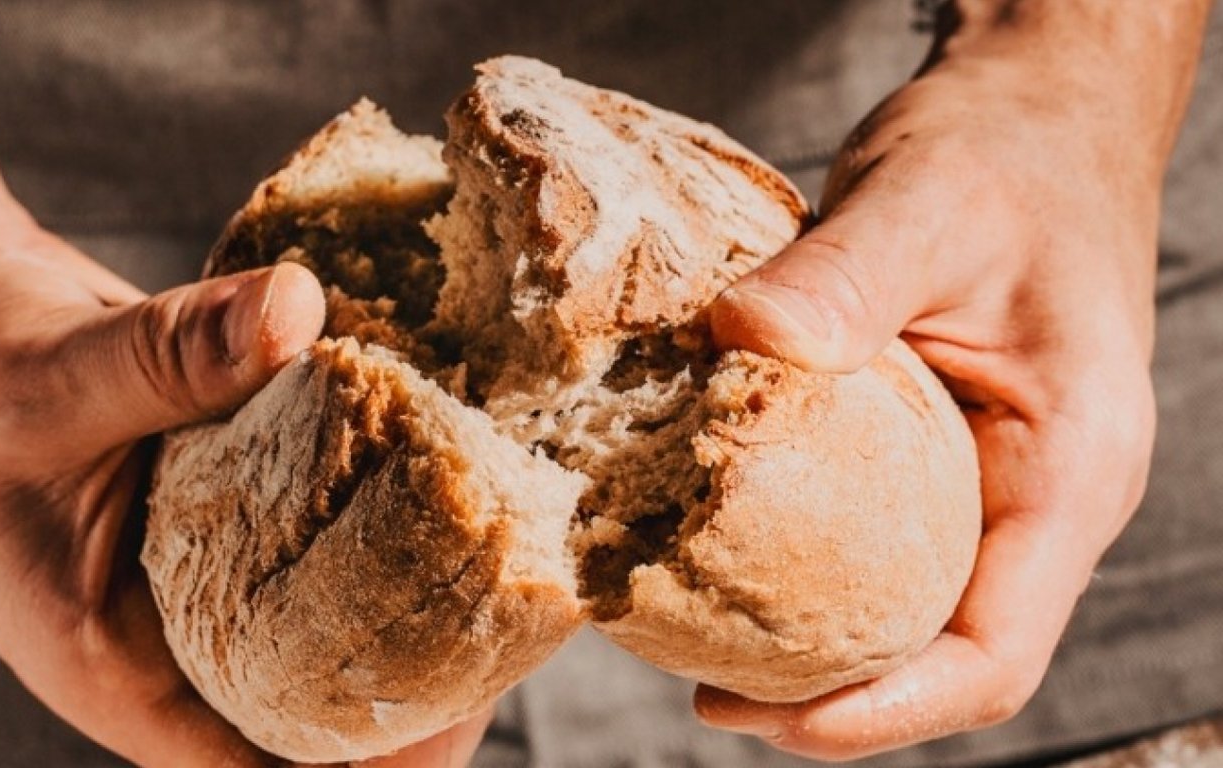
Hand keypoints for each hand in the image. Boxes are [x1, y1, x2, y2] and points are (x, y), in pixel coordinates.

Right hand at [0, 233, 489, 766]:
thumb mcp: (45, 379)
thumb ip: (165, 357)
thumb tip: (295, 313)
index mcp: (123, 662)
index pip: (258, 764)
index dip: (367, 759)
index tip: (464, 704)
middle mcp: (182, 628)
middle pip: (324, 695)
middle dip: (422, 664)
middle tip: (518, 599)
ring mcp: (217, 563)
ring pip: (335, 602)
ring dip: (417, 572)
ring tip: (509, 527)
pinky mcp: (241, 495)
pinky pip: (325, 511)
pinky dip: (383, 486)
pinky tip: (452, 442)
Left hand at [695, 1, 1208, 758]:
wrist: (1034, 115)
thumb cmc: (1008, 157)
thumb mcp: (929, 204)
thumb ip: (846, 277)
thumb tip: (737, 340)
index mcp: (1070, 471)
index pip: (993, 653)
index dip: (885, 712)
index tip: (767, 718)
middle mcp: (1033, 496)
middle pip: (940, 653)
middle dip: (829, 695)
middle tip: (703, 691)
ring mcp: (985, 478)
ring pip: (904, 604)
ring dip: (811, 638)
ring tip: (696, 637)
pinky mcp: (933, 448)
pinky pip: (874, 537)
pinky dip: (801, 562)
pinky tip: (718, 544)